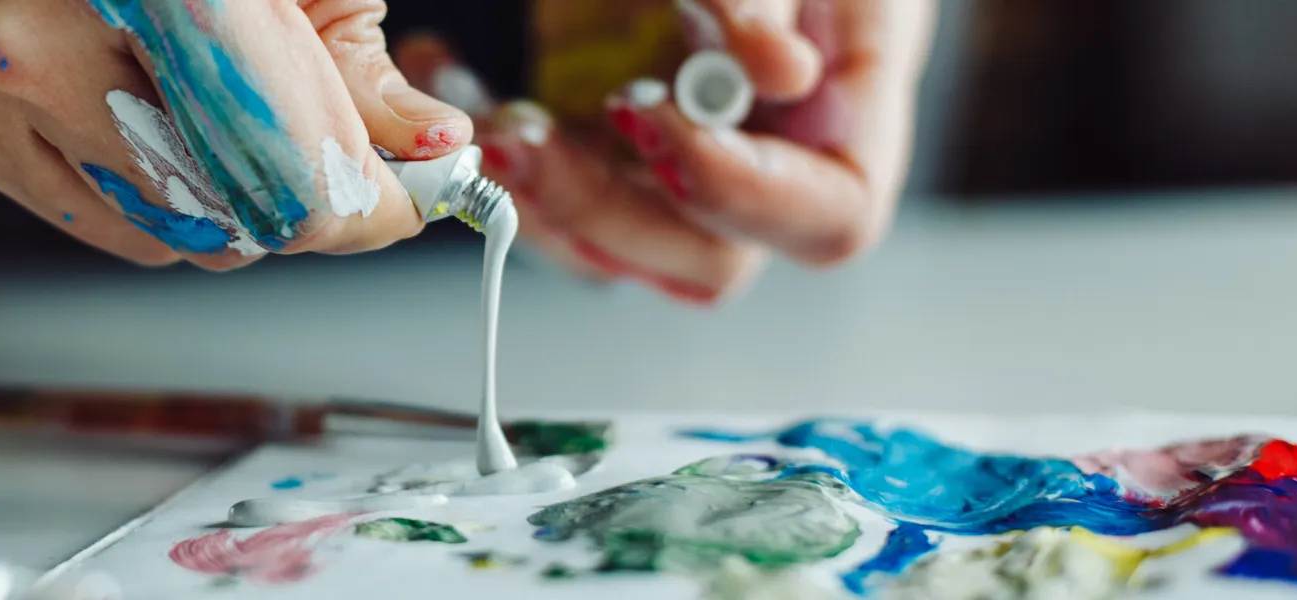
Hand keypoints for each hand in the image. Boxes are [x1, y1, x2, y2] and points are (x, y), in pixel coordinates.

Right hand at [0, 0, 474, 268]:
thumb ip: (346, 52)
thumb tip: (431, 144)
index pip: (274, 154)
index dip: (355, 195)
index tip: (400, 199)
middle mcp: (25, 35)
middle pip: (210, 209)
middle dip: (290, 200)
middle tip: (328, 158)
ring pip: (142, 231)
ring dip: (211, 201)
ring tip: (218, 115)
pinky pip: (71, 210)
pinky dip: (126, 181)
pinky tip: (129, 103)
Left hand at [398, 0, 934, 304]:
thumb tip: (780, 70)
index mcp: (849, 111)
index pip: (830, 217)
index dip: (743, 197)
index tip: (650, 119)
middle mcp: (766, 160)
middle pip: (703, 258)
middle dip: (601, 210)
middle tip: (523, 138)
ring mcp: (677, 164)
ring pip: (610, 247)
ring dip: (532, 196)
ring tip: (479, 116)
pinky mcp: (602, 146)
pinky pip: (548, 195)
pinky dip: (492, 147)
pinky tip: (447, 73)